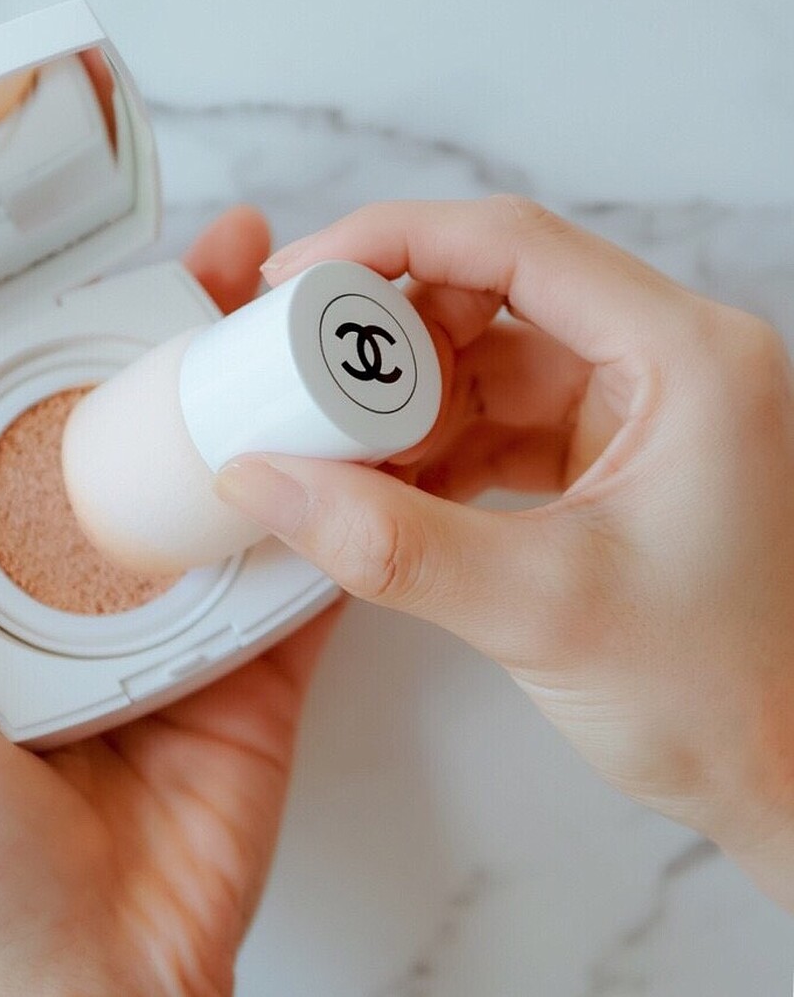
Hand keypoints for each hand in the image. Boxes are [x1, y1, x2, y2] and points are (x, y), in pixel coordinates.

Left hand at [0, 206, 339, 996]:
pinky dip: (343, 504)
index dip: (81, 336)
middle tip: (241, 256)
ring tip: (316, 313)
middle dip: (197, 338)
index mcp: (5, 576)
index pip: (45, 426)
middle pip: (154, 436)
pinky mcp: (263, 663)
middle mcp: (98, 583)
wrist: (94, 980)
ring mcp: (188, 616)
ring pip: (238, 483)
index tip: (116, 261)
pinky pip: (310, 570)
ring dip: (276, 398)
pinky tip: (372, 428)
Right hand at [216, 195, 793, 908]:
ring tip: (338, 446)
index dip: (390, 243)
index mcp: (686, 357)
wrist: (771, 768)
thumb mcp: (540, 609)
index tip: (298, 277)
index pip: (514, 245)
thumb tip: (266, 479)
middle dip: (388, 334)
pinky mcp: (602, 445)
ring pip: (482, 353)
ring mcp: (634, 400)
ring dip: (402, 396)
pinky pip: (491, 411)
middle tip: (305, 377)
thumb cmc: (718, 694)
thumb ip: (388, 542)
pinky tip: (382, 482)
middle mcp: (665, 357)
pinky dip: (428, 441)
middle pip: (490, 288)